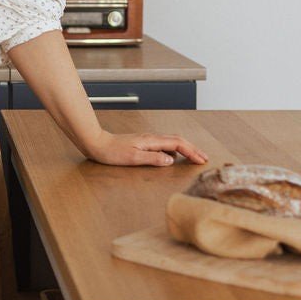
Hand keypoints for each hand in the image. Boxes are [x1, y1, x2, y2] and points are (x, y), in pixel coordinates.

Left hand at [86, 130, 208, 167]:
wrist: (96, 143)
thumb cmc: (112, 152)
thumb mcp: (132, 158)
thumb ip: (152, 159)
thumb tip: (170, 161)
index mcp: (152, 141)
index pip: (178, 144)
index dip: (191, 152)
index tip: (201, 160)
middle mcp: (152, 138)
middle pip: (178, 140)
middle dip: (193, 149)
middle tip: (204, 158)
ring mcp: (148, 140)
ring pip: (172, 142)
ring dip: (185, 148)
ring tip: (194, 157)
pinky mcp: (143, 143)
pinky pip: (164, 145)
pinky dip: (174, 150)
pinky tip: (174, 157)